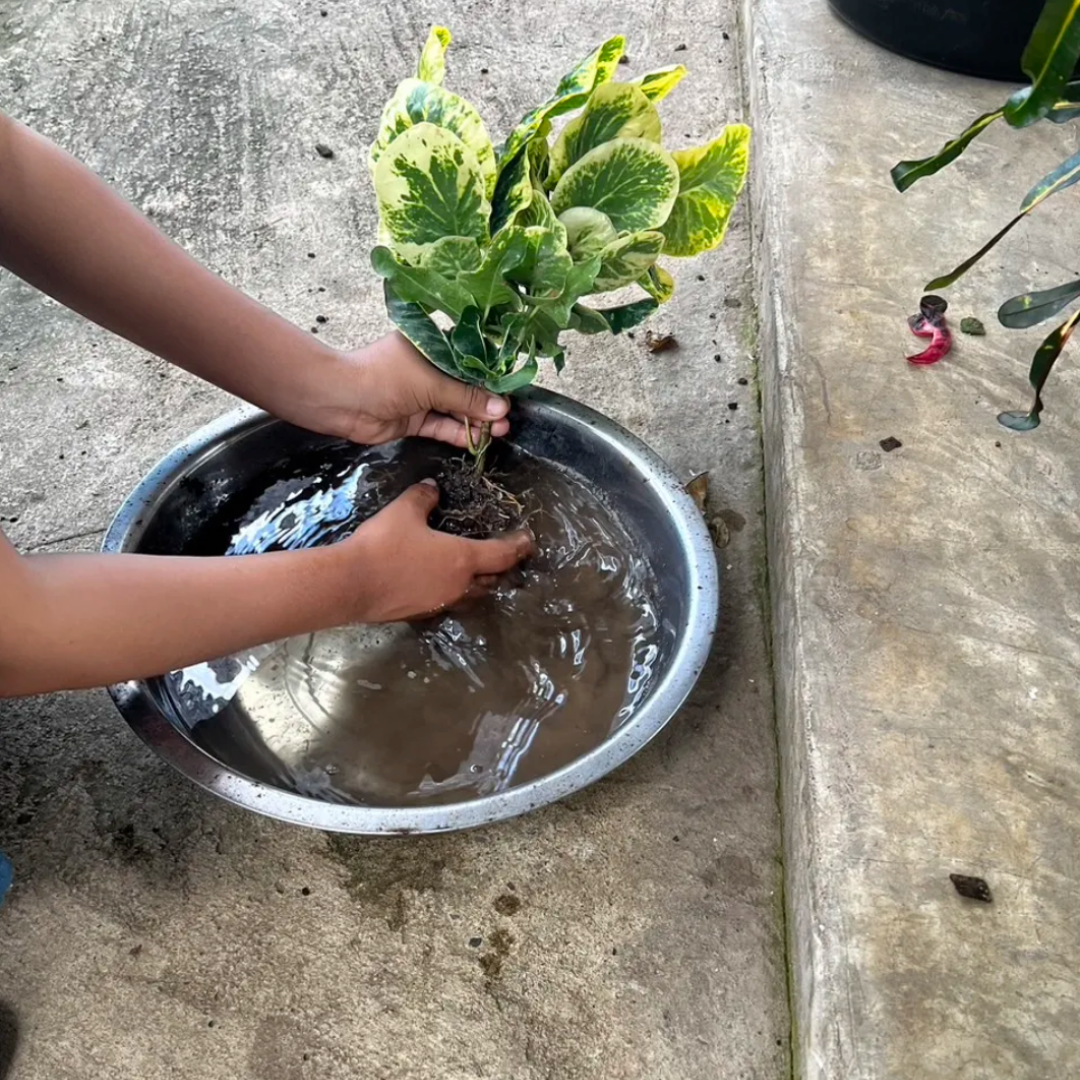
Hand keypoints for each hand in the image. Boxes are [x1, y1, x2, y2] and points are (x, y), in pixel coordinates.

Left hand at [313, 333, 511, 448]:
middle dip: (486, 404)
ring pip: (455, 410)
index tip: (510, 391)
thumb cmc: (384, 377)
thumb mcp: (431, 383)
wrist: (340, 400)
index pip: (470, 361)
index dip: (490, 377)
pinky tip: (479, 440)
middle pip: (465, 389)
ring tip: (500, 432)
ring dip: (476, 421)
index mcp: (433, 348)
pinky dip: (459, 434)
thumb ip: (466, 399)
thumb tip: (501, 410)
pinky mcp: (414, 420)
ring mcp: (421, 396)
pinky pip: (442, 427)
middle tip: (507, 418)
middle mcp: (429, 371)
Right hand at [338, 480, 533, 621]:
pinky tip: (440, 584)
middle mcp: (458, 585)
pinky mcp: (421, 613)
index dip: (517, 546)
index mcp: (463, 559)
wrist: (352, 584)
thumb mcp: (404, 511)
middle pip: (491, 580)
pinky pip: (446, 602)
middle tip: (503, 556)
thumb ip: (423, 497)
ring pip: (470, 595)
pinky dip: (452, 592)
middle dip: (500, 569)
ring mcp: (440, 603)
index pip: (502, 555)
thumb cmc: (384, 544)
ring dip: (478, 584)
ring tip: (477, 572)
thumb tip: (433, 487)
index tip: (528, 540)